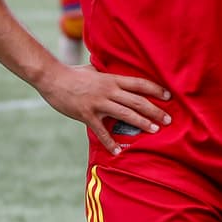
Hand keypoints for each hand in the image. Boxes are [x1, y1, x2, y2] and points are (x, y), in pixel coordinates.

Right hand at [35, 64, 171, 155]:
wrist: (53, 78)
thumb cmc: (74, 74)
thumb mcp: (94, 70)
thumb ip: (107, 74)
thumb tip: (117, 74)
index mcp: (112, 79)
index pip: (139, 84)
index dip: (155, 90)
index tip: (169, 96)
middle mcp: (109, 90)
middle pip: (137, 101)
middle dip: (155, 111)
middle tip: (168, 120)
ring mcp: (98, 103)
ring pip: (125, 114)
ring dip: (142, 123)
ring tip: (155, 131)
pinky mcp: (87, 114)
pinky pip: (101, 131)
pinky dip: (110, 142)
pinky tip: (118, 151)